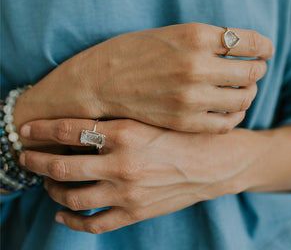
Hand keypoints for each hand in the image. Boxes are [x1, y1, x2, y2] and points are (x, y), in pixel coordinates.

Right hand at [14, 23, 273, 136]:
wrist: (99, 83)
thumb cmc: (132, 53)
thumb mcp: (171, 32)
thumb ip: (207, 40)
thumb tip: (238, 47)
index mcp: (196, 36)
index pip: (252, 42)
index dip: (263, 46)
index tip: (263, 50)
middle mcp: (198, 67)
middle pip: (253, 71)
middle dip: (257, 68)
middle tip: (252, 68)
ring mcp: (192, 97)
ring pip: (244, 98)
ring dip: (248, 92)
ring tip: (241, 89)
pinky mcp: (186, 121)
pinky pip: (227, 121)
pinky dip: (235, 114)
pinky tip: (229, 108)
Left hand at [19, 118, 253, 233]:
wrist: (215, 163)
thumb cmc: (185, 134)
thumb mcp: (152, 117)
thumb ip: (118, 120)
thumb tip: (80, 124)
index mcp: (127, 133)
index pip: (69, 129)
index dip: (42, 128)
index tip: (26, 127)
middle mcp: (122, 163)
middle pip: (62, 166)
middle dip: (35, 160)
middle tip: (24, 155)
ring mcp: (127, 193)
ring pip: (71, 197)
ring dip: (51, 190)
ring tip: (45, 183)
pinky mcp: (135, 213)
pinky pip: (93, 224)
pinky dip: (71, 221)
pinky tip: (61, 215)